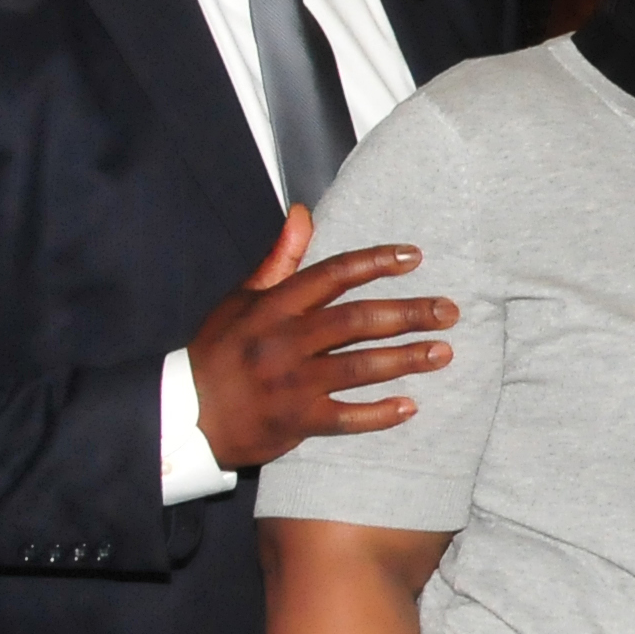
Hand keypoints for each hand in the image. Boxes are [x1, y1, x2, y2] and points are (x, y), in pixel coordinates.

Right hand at [188, 208, 457, 469]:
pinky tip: (410, 407)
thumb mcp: (242, 299)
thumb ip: (279, 259)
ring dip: (406, 359)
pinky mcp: (296, 421)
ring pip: (359, 367)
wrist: (185, 415)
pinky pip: (345, 418)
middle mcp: (285, 342)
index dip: (375, 263)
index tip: (414, 257)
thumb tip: (303, 212)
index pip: (332, 275)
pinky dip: (379, 415)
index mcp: (273, 307)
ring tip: (444, 351)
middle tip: (449, 311)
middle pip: (356, 321)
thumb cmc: (219, 352)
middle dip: (408, 313)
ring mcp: (291, 383)